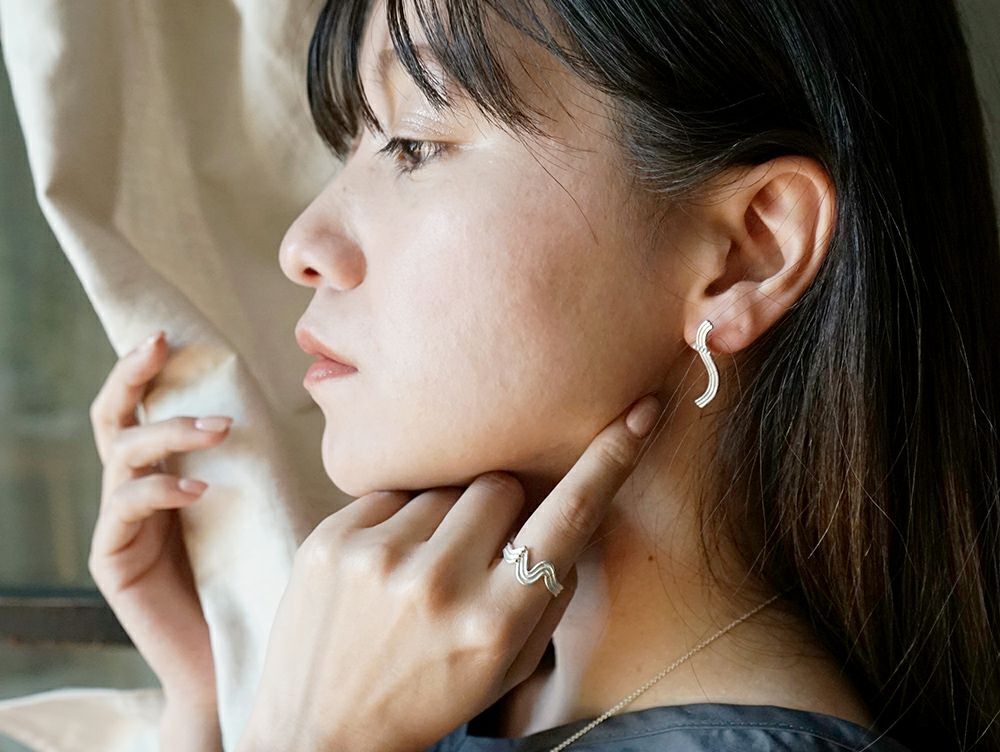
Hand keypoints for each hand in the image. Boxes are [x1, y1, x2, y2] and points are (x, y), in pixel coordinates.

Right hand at [87, 329, 230, 706]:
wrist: (234, 653)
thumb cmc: (257, 574)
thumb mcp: (262, 507)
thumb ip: (265, 463)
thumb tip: (319, 405)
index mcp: (165, 473)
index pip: (144, 408)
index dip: (145, 369)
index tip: (169, 334)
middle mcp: (134, 490)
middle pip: (113, 417)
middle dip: (131, 375)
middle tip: (161, 345)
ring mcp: (118, 524)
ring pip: (121, 455)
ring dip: (168, 432)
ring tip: (217, 429)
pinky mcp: (112, 559)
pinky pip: (124, 509)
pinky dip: (160, 489)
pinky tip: (199, 489)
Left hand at [236, 394, 662, 751]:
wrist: (320, 729)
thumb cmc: (429, 696)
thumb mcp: (507, 667)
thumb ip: (547, 594)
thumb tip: (571, 511)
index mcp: (495, 622)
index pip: (568, 519)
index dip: (609, 461)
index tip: (639, 413)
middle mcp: (439, 584)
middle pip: (499, 485)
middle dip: (497, 511)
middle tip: (473, 556)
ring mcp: (379, 557)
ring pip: (444, 484)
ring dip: (443, 516)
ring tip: (418, 569)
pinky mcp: (331, 538)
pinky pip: (390, 490)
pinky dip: (397, 519)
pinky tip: (381, 565)